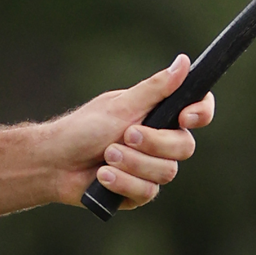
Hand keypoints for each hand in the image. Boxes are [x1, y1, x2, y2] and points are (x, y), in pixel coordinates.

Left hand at [48, 55, 213, 208]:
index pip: (198, 111)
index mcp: (158, 115)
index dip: (201, 113)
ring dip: (132, 163)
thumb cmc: (84, 128)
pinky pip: (148, 192)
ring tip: (105, 156)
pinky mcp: (139, 192)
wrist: (54, 163)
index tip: (185, 117)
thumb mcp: (121, 105)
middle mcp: (160, 142)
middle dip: (153, 143)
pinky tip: (102, 176)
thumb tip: (184, 62)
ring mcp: (150, 168)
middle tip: (125, 136)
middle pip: (184, 146)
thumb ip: (155, 88)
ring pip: (166, 172)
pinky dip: (122, 182)